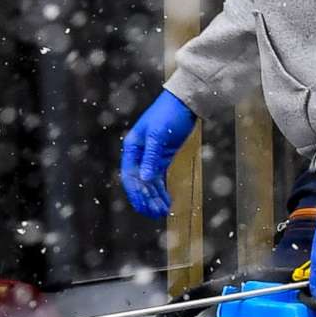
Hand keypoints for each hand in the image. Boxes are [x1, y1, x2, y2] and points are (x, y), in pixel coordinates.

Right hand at [120, 92, 197, 218]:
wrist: (185, 103)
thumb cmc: (168, 114)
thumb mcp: (159, 135)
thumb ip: (152, 157)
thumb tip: (145, 178)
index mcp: (132, 147)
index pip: (130, 175)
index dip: (136, 192)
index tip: (143, 207)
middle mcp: (139, 154)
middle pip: (139, 182)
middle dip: (147, 198)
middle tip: (155, 213)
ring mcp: (151, 156)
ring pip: (150, 182)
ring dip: (155, 197)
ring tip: (162, 211)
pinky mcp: (163, 158)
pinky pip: (159, 178)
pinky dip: (162, 190)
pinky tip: (167, 201)